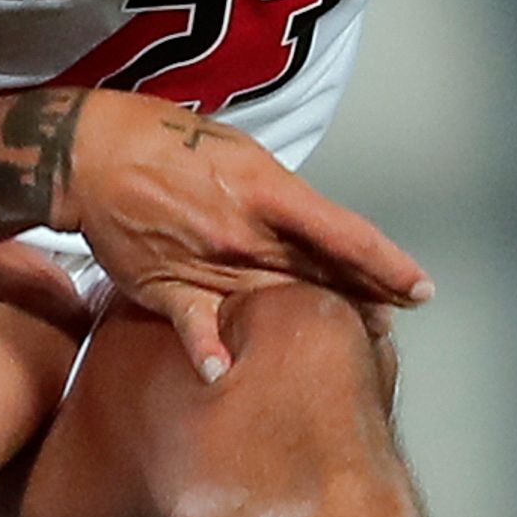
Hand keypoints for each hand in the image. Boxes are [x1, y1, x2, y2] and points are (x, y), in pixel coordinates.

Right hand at [61, 92, 429, 380]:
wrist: (94, 154)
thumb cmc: (169, 143)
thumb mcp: (241, 154)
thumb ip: (279, 197)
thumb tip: (313, 228)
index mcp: (269, 191)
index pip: (346, 234)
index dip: (389, 265)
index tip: (421, 290)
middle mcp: (247, 230)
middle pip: (320, 277)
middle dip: (364, 304)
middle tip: (392, 326)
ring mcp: (208, 262)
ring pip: (274, 304)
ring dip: (314, 329)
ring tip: (351, 352)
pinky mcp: (170, 286)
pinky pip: (196, 323)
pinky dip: (209, 347)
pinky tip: (224, 373)